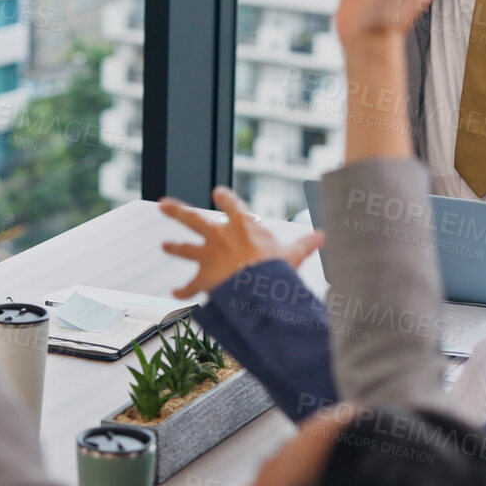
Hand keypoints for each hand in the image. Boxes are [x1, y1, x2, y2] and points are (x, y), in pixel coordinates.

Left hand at [160, 188, 322, 300]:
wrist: (258, 288)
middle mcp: (220, 236)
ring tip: (165, 245)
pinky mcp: (203, 278)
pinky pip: (190, 286)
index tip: (218, 192)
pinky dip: (183, 291)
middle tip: (163, 204)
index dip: (225, 198)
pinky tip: (175, 293)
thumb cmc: (276, 269)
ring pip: (186, 248)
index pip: (231, 205)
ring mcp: (209, 256)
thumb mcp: (293, 254)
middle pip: (193, 219)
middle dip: (177, 211)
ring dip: (175, 247)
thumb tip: (322, 236)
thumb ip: (304, 244)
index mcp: (242, 226)